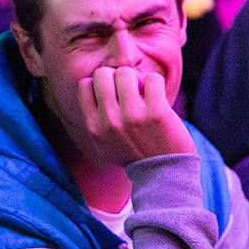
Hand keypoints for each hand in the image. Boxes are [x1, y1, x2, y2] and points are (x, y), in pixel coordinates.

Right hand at [78, 66, 194, 163]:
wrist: (163, 175)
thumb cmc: (134, 155)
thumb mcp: (104, 144)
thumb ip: (95, 119)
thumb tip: (93, 83)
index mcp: (94, 127)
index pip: (85, 84)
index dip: (100, 83)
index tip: (113, 93)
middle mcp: (109, 121)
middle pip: (103, 74)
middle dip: (117, 77)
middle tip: (130, 91)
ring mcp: (133, 116)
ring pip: (126, 72)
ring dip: (138, 79)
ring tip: (144, 93)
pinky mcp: (157, 113)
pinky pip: (152, 79)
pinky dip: (155, 83)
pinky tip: (157, 96)